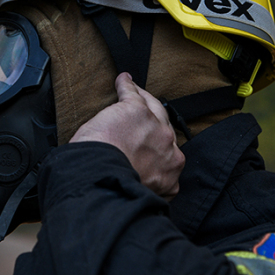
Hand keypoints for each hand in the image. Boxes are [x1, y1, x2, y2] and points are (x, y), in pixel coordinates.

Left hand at [69, 72, 184, 199]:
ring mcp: (155, 127)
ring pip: (153, 108)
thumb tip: (133, 185)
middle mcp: (168, 148)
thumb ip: (144, 187)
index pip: (168, 156)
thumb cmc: (114, 191)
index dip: (157, 150)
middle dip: (155, 125)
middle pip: (164, 130)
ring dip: (144, 99)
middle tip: (143, 122)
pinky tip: (123, 80)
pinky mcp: (136, 111)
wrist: (104, 180)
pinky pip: (132, 93)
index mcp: (170, 172)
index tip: (148, 149)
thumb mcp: (139, 194)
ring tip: (136, 93)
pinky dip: (127, 86)